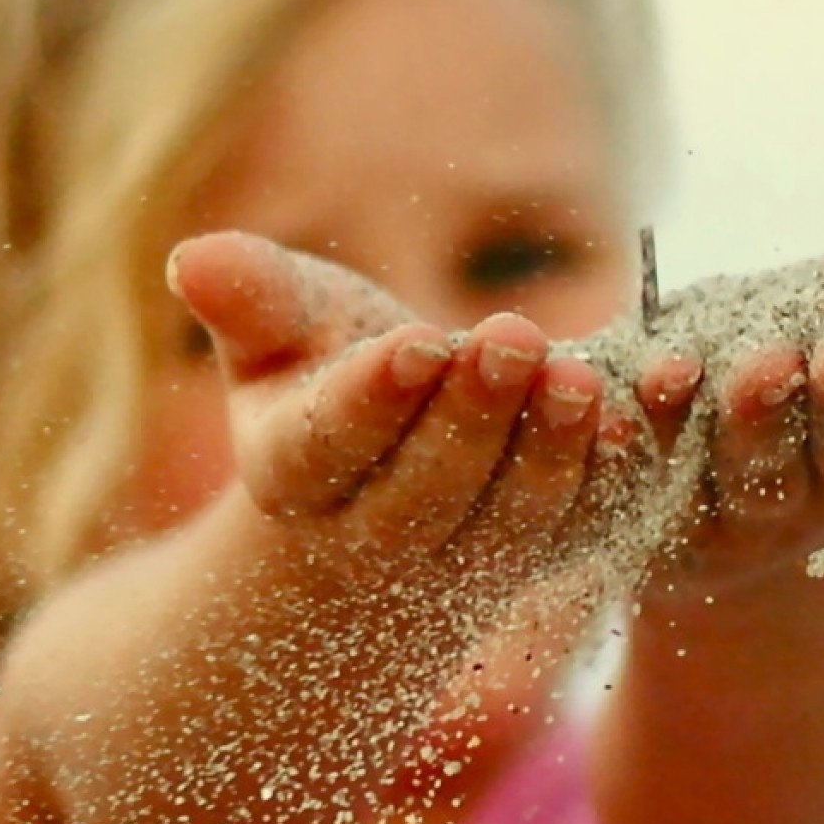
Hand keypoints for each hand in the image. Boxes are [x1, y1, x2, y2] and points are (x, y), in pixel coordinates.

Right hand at [164, 231, 617, 598]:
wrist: (383, 477)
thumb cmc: (321, 375)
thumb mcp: (282, 331)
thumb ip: (251, 297)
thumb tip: (189, 258)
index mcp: (293, 477)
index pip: (326, 448)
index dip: (371, 402)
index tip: (415, 345)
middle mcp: (370, 541)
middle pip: (420, 497)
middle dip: (470, 421)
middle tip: (512, 337)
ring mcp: (457, 566)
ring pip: (504, 528)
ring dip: (547, 456)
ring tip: (580, 378)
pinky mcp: (533, 565)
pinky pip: (576, 537)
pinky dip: (607, 486)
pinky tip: (633, 424)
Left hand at [630, 153, 823, 592]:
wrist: (714, 471)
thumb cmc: (821, 352)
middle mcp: (809, 481)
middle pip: (817, 443)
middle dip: (813, 401)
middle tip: (805, 355)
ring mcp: (726, 513)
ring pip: (724, 470)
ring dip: (712, 422)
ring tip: (692, 367)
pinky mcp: (640, 526)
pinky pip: (623, 485)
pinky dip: (612, 442)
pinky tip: (601, 398)